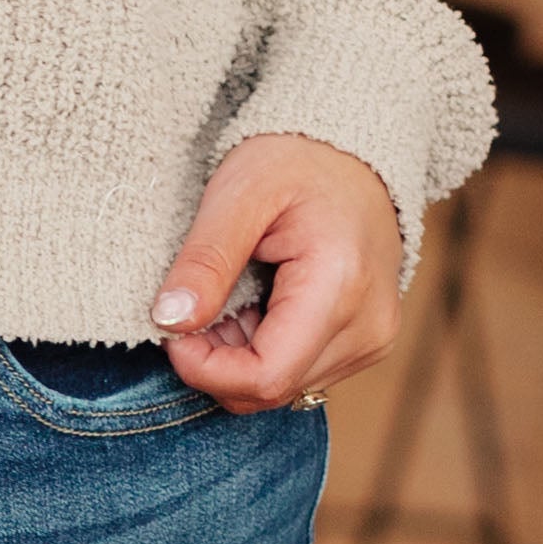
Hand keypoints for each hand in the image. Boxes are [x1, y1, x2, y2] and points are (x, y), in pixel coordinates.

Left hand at [153, 134, 402, 408]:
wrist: (353, 153)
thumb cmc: (297, 162)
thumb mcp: (240, 193)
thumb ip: (205, 260)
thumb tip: (169, 321)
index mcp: (341, 288)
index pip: (265, 376)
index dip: (205, 367)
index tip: (174, 325)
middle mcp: (368, 327)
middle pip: (271, 389)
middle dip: (217, 360)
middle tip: (199, 301)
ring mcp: (372, 341)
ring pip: (281, 388)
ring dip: (238, 356)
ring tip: (234, 293)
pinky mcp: (366, 344)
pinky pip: (299, 373)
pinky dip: (263, 350)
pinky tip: (257, 304)